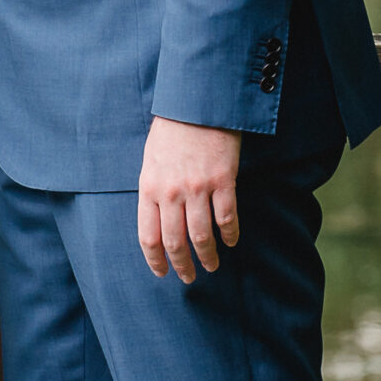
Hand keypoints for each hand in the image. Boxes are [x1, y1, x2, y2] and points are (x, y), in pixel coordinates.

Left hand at [137, 116, 242, 281]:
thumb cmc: (172, 130)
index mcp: (149, 188)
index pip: (148, 236)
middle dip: (182, 265)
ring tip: (212, 266)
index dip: (156, 260)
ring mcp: (197, 188)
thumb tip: (158, 219)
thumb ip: (154, 190)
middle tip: (189, 277)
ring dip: (208, 256)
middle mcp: (171, 192)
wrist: (197, 102)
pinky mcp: (222, 180)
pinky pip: (227, 217)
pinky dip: (230, 234)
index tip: (162, 273)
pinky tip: (231, 241)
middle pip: (175, 241)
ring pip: (202, 236)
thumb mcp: (151, 160)